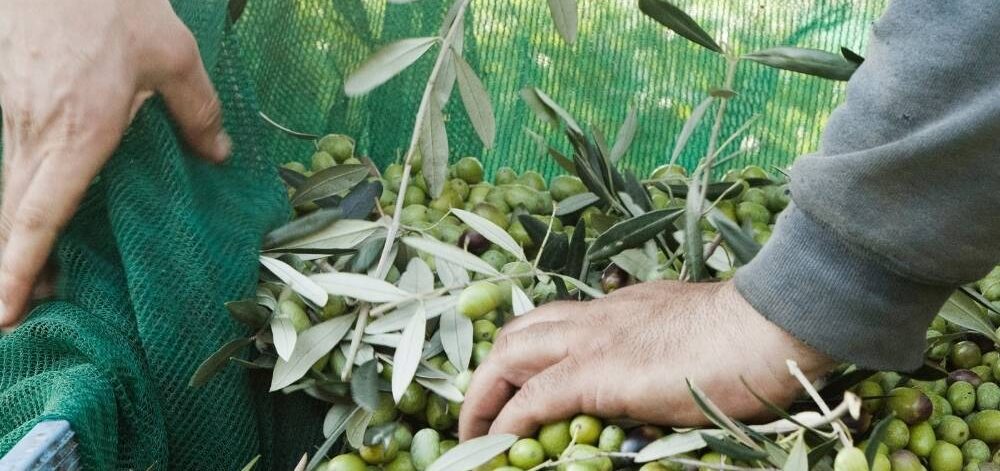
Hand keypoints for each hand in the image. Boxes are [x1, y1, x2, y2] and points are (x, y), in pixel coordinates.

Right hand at [0, 0, 229, 326]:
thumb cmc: (110, 4)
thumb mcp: (172, 55)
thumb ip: (197, 111)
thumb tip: (218, 154)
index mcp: (79, 132)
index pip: (40, 215)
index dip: (20, 267)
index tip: (6, 310)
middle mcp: (36, 132)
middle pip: (12, 216)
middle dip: (12, 270)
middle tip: (20, 314)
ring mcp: (14, 115)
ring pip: (7, 191)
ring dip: (14, 238)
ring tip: (36, 279)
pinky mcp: (8, 99)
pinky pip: (10, 161)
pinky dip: (18, 199)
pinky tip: (36, 213)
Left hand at [458, 280, 835, 439]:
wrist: (768, 326)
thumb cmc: (750, 339)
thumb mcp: (692, 339)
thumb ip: (661, 355)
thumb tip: (651, 388)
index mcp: (620, 309)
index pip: (554, 323)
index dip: (526, 352)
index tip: (514, 385)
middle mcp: (597, 316)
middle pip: (518, 332)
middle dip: (490, 371)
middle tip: (483, 412)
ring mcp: (593, 341)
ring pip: (510, 356)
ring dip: (484, 395)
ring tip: (475, 435)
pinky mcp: (597, 373)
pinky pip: (533, 399)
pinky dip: (508, 422)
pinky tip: (497, 444)